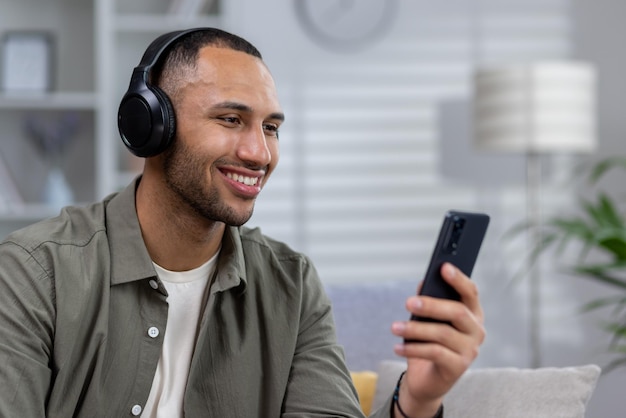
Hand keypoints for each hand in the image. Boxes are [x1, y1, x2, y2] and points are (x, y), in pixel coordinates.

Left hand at [390, 262, 485, 417]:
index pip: (471, 293)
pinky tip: (397, 347)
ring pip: (443, 334)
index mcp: (472, 314)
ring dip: (415, 329)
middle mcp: (476, 331)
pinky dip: (413, 349)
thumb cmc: (430, 343)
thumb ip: (429, 300)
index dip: (458, 279)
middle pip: (457, 312)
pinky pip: (434, 353)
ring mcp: (470, 351)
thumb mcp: (428, 320)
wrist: (428, 379)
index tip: (443, 267)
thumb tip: (423, 283)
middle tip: (408, 302)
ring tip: (394, 327)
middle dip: (432, 305)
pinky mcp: (458, 367)